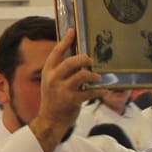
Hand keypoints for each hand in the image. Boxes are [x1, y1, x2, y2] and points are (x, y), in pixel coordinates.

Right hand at [29, 29, 98, 151]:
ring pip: (82, 75)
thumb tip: (77, 58)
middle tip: (92, 61)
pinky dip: (99, 91)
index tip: (73, 31)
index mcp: (48, 72)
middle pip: (72, 61)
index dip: (65, 41)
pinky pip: (89, 91)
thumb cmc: (54, 100)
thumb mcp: (52, 83)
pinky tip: (103, 90)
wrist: (49, 121)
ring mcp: (62, 90)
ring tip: (98, 77)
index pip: (56, 52)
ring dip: (93, 75)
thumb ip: (62, 71)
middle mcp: (53, 79)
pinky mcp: (71, 100)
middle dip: (85, 59)